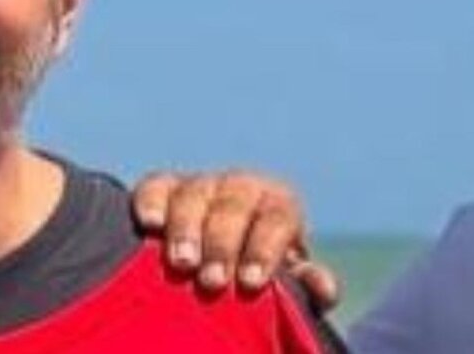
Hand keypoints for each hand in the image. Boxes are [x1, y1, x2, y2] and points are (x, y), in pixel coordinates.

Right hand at [132, 170, 339, 308]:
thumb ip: (306, 284)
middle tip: (213, 281)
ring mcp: (200, 184)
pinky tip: (150, 225)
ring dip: (186, 229)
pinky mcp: (163, 188)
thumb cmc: (258, 271)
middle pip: (232, 205)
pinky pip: (155, 186)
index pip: (276, 217)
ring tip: (182, 263)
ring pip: (193, 194)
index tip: (251, 282)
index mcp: (277, 205)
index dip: (264, 248)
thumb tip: (323, 288)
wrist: (224, 254)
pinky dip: (151, 202)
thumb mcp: (286, 279)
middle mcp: (240, 186)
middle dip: (222, 244)